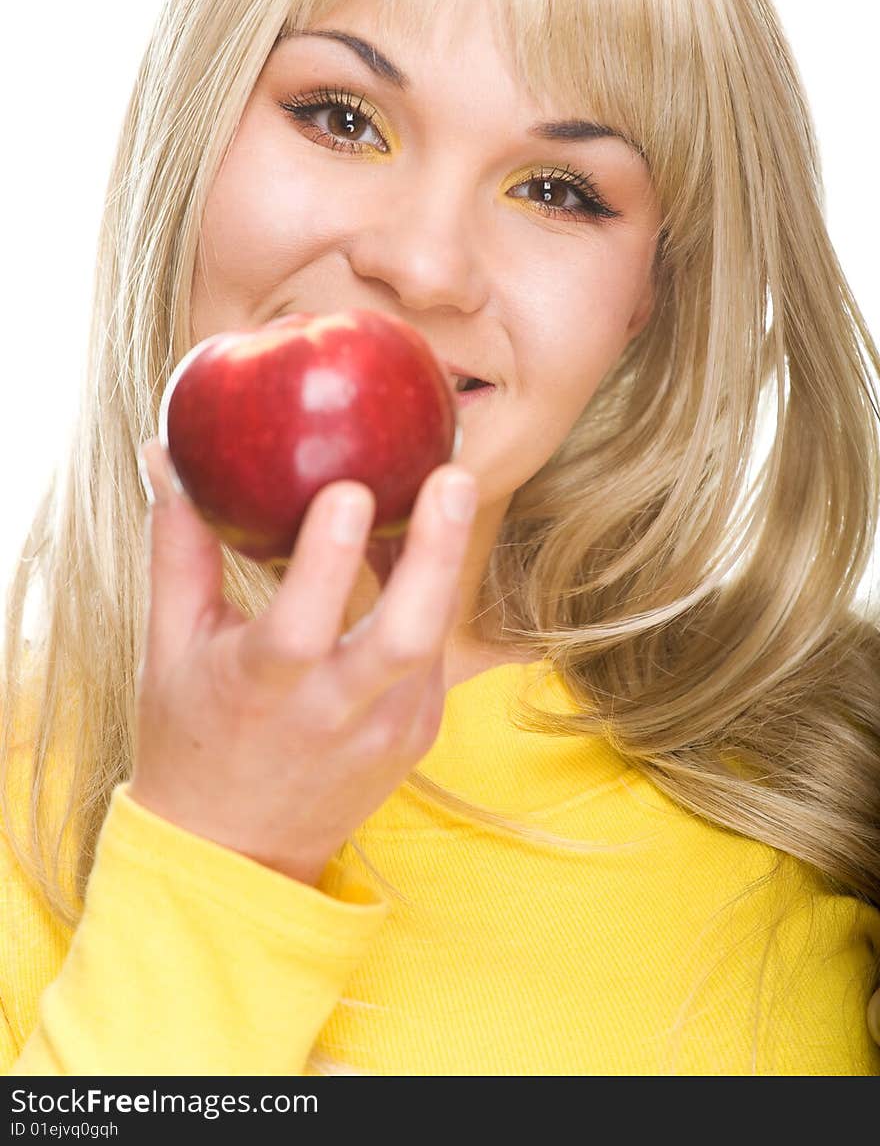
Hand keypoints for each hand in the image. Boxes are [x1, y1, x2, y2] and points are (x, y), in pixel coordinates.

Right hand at [129, 437, 476, 885]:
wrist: (238, 851)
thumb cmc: (192, 735)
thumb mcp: (171, 646)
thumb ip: (179, 549)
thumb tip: (162, 452)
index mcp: (261, 691)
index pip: (300, 626)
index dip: (328, 558)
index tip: (349, 488)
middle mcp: (334, 716)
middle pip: (404, 633)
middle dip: (437, 552)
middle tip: (453, 476)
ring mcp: (387, 729)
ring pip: (433, 637)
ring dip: (444, 561)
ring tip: (449, 485)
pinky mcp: (419, 732)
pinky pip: (434, 650)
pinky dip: (430, 593)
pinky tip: (428, 539)